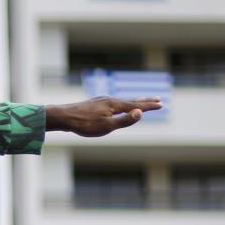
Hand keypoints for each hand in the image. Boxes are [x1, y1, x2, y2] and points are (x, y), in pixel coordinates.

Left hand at [43, 97, 160, 137]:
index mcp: (115, 105)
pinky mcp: (95, 104)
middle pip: (131, 100)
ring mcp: (101, 101)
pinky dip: (122, 104)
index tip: (161, 104)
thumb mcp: (107, 126)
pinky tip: (118, 107)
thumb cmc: (84, 124)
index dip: (149, 106)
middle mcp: (109, 100)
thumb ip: (124, 121)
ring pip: (122, 101)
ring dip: (134, 102)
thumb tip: (140, 113)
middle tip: (158, 99)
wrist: (63, 117)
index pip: (136, 106)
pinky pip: (113, 103)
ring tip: (141, 102)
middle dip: (145, 101)